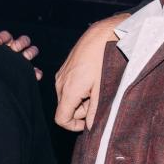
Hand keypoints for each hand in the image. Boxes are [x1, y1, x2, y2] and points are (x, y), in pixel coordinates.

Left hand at [0, 30, 41, 80]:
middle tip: (14, 48)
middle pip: (22, 41)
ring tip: (26, 56)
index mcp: (2, 45)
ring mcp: (20, 62)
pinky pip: (35, 72)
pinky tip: (35, 74)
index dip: (2, 37)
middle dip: (20, 42)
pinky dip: (36, 72)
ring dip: (30, 52)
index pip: (6, 36)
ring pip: (31, 52)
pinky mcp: (25, 75)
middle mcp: (13, 51)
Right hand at [54, 14, 124, 130]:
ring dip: (82, 98)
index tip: (88, 122)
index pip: (61, 119)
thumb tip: (92, 127)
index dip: (74, 126)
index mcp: (68, 90)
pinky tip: (92, 78)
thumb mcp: (102, 89)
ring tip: (97, 86)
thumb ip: (95, 111)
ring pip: (68, 97)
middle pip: (66, 108)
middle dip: (82, 109)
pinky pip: (69, 86)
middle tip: (99, 98)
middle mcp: (60, 83)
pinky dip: (80, 88)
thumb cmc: (103, 60)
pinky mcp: (64, 69)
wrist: (101, 35)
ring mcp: (61, 75)